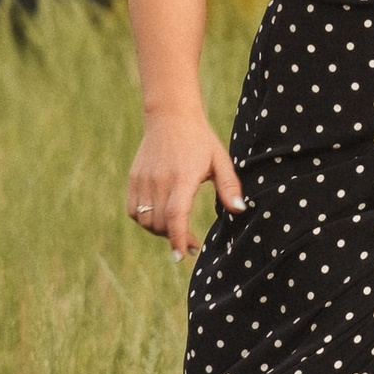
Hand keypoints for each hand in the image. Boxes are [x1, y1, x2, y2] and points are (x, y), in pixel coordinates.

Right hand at [126, 103, 245, 255]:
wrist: (170, 117)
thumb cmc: (200, 140)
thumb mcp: (220, 160)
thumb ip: (230, 186)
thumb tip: (240, 210)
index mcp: (183, 177)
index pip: (175, 216)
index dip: (177, 238)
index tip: (182, 256)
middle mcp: (160, 180)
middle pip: (160, 224)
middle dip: (174, 237)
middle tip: (190, 240)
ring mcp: (144, 180)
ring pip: (145, 220)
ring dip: (160, 231)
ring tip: (175, 227)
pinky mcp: (134, 179)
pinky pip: (133, 211)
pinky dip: (144, 220)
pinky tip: (159, 217)